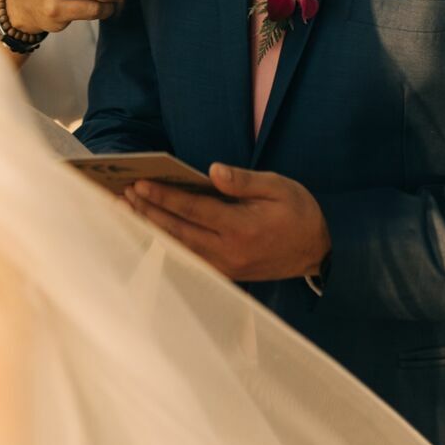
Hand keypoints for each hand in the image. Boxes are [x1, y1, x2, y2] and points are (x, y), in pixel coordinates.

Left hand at [124, 164, 330, 282]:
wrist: (319, 250)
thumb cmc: (299, 212)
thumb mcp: (278, 186)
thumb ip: (243, 180)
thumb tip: (212, 171)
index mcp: (242, 227)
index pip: (193, 210)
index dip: (164, 197)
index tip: (141, 183)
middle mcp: (230, 251)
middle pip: (179, 230)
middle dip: (149, 211)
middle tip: (124, 194)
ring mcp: (227, 266)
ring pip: (180, 247)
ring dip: (153, 227)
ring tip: (130, 209)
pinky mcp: (227, 273)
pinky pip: (191, 258)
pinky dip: (169, 242)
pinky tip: (154, 229)